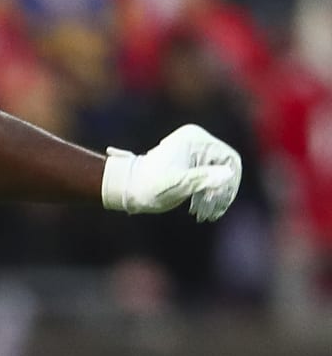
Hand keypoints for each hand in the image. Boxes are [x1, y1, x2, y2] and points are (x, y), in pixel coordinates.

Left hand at [101, 124, 241, 221]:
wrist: (126, 187)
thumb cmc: (149, 186)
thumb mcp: (178, 185)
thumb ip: (203, 178)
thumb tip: (229, 173)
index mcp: (195, 139)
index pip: (230, 159)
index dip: (229, 183)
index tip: (217, 202)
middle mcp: (196, 140)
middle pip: (224, 168)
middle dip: (220, 193)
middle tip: (209, 214)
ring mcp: (193, 150)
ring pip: (217, 175)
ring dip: (214, 197)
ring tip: (203, 216)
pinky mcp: (189, 161)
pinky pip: (208, 177)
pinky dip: (206, 194)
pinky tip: (199, 211)